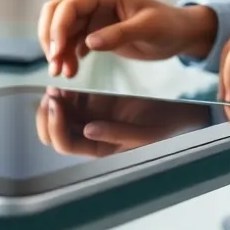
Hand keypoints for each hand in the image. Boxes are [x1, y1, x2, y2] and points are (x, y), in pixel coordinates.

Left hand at [35, 87, 211, 155]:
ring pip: (59, 114)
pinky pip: (71, 99)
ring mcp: (91, 117)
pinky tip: (67, 80)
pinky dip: (65, 91)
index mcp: (100, 149)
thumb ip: (117, 134)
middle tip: (52, 93)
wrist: (182, 111)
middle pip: (52, 133)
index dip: (55, 125)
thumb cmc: (167, 126)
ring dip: (53, 100)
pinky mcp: (95, 102)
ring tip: (58, 84)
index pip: (64, 144)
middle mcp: (91, 136)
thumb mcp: (147, 133)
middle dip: (46, 114)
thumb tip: (87, 131)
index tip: (56, 101)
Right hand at [38, 0, 217, 77]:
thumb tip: (88, 43)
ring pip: (62, 30)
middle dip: (50, 39)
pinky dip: (67, 55)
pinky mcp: (95, 32)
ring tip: (64, 74)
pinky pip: (71, 41)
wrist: (180, 35)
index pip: (69, 6)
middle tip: (55, 66)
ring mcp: (93, 16)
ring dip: (57, 51)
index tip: (57, 54)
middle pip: (56, 14)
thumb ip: (119, 34)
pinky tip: (72, 71)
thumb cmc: (168, 26)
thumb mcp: (148, 29)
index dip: (57, 29)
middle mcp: (95, 1)